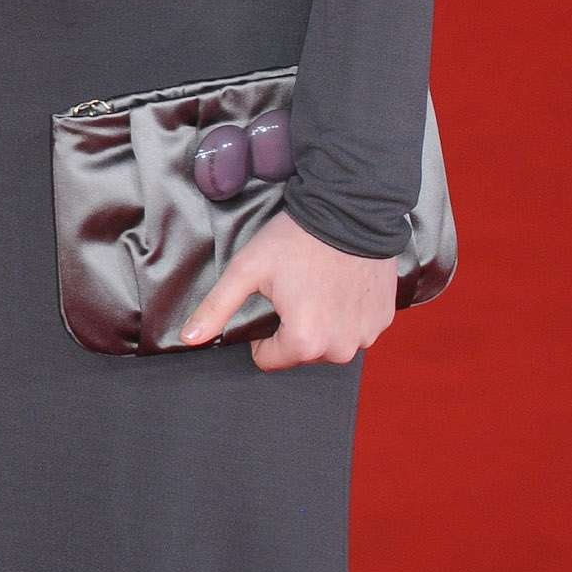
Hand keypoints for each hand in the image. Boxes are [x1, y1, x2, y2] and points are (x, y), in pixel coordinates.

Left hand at [174, 210, 398, 369]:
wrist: (349, 212)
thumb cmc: (294, 241)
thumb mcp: (246, 270)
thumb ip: (216, 309)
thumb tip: (187, 340)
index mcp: (305, 342)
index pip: (268, 359)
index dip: (261, 333)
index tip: (268, 301)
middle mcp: (340, 349)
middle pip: (300, 353)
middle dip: (291, 328)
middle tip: (293, 289)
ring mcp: (367, 336)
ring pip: (329, 343)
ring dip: (320, 323)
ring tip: (316, 285)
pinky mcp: (383, 320)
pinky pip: (355, 329)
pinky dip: (345, 314)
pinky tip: (339, 286)